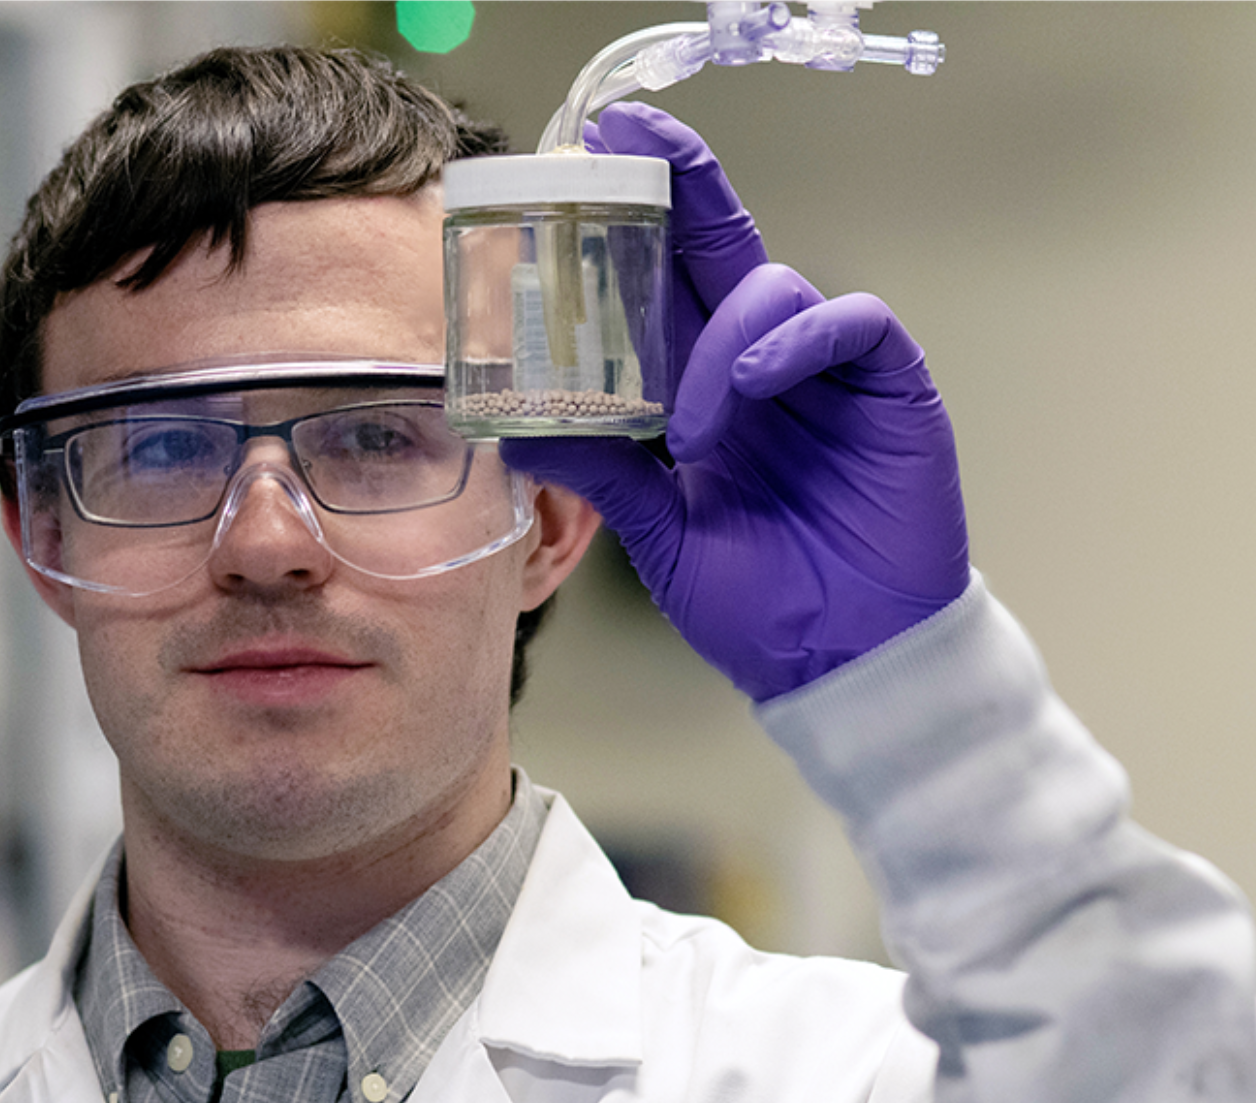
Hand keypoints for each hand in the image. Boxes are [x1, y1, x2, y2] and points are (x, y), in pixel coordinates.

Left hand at [502, 104, 968, 700]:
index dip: (633, 225)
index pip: (667, 287)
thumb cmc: (759, 603)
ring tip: (691, 430)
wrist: (841, 661)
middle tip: (626, 137)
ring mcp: (826, 375)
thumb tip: (515, 430)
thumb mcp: (661, 534)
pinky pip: (850, 323)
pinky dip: (796, 339)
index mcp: (706, 391)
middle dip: (678, 185)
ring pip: (774, 286)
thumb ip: (604, 474)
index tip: (583, 167)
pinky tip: (756, 380)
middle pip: (721, 248)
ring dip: (720, 340)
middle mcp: (763, 368)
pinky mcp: (891, 389)